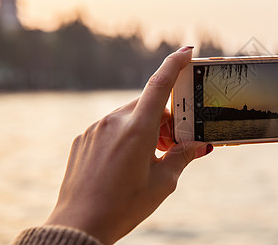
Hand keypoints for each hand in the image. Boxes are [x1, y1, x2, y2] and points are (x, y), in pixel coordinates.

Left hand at [45, 46, 211, 243]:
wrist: (79, 226)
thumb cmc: (124, 206)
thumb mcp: (162, 183)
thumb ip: (182, 156)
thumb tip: (199, 145)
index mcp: (137, 129)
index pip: (159, 84)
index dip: (174, 64)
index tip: (186, 51)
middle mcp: (114, 121)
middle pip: (148, 105)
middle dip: (165, 118)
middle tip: (173, 143)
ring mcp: (95, 129)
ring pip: (130, 116)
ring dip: (145, 128)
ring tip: (150, 157)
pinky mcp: (84, 139)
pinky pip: (112, 127)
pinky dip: (126, 135)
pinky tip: (126, 162)